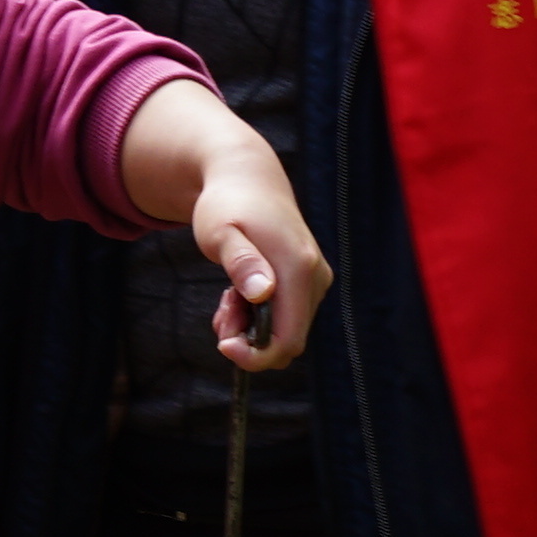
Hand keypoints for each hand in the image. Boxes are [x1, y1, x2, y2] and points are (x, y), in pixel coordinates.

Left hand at [188, 143, 329, 368]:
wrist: (245, 179)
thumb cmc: (226, 205)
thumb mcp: (220, 232)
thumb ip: (240, 262)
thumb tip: (264, 293)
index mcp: (298, 268)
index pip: (288, 339)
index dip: (256, 356)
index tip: (222, 345)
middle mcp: (315, 276)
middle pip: (287, 340)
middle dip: (249, 340)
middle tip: (220, 310)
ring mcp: (315, 280)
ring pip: (285, 331)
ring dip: (250, 326)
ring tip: (227, 295)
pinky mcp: (309, 281)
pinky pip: (286, 317)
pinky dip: (258, 316)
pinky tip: (238, 292)